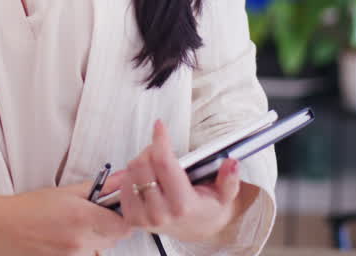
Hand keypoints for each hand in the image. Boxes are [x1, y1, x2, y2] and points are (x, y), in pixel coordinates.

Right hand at [0, 179, 130, 255]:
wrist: (1, 228)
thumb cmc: (29, 207)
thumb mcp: (65, 192)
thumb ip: (99, 188)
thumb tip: (122, 178)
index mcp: (83, 217)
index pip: (124, 226)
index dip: (122, 217)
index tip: (115, 211)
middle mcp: (80, 242)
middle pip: (114, 239)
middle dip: (109, 227)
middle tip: (91, 216)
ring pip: (100, 251)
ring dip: (94, 241)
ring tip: (73, 229)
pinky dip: (81, 251)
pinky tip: (65, 240)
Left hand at [101, 119, 242, 243]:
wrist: (194, 229)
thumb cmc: (207, 207)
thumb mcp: (224, 195)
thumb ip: (228, 179)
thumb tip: (232, 163)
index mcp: (183, 205)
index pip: (163, 163)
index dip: (160, 139)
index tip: (160, 125)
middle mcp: (161, 213)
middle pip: (142, 164)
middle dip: (151, 149)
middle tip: (162, 148)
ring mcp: (144, 218)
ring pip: (131, 172)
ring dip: (142, 160)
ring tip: (156, 163)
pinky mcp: (131, 219)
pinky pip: (123, 185)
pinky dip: (132, 175)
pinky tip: (146, 176)